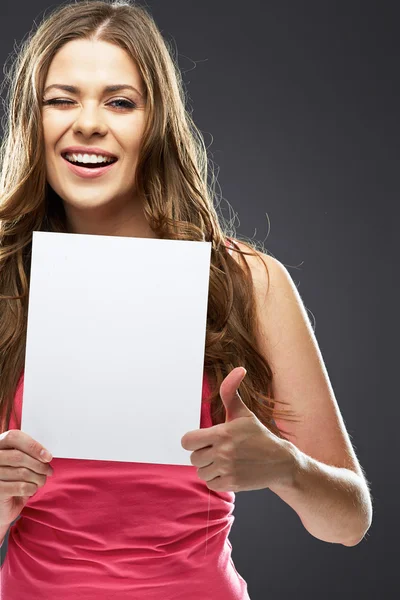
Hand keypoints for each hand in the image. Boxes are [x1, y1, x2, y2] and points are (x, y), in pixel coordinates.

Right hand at [0, 430, 53, 525]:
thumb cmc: (14, 481)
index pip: (13, 437)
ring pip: (22, 472)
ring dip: (38, 478)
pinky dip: (31, 489)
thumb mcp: (21, 464)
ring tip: (42, 481)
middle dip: (39, 465)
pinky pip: (20, 487)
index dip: (32, 445)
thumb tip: (46, 455)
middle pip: (19, 456)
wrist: (3, 506)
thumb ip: (29, 454)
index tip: (47, 456)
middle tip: (49, 471)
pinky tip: (32, 490)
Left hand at [181, 367, 295, 492]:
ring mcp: (228, 469)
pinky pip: (210, 484)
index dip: (192, 440)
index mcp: (222, 433)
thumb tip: (239, 368)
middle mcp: (223, 452)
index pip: (187, 441)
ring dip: (210, 467)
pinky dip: (216, 479)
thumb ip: (231, 392)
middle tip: (218, 450)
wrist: (280, 462)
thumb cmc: (258, 435)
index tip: (202, 439)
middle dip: (203, 454)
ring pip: (201, 471)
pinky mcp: (232, 484)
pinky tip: (229, 471)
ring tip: (225, 460)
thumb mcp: (243, 413)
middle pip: (193, 458)